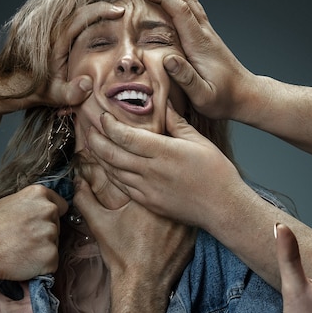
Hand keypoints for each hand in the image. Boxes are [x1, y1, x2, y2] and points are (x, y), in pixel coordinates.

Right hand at [0, 184, 67, 280]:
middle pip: (57, 226)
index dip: (49, 218)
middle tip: (22, 239)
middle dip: (44, 234)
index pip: (61, 206)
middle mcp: (49, 211)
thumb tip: (44, 208)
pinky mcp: (51, 256)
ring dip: (42, 250)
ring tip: (20, 250)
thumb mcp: (11, 202)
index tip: (37, 224)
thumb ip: (33, 204)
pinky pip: (51, 263)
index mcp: (40, 194)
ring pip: (54, 245)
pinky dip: (40, 266)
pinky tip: (23, 262)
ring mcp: (51, 234)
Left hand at [43, 2, 124, 106]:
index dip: (102, 10)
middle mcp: (53, 22)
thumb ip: (72, 92)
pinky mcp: (52, 19)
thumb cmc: (39, 88)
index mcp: (56, 37)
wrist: (15, 81)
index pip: (82, 15)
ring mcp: (51, 18)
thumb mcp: (56, 95)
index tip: (120, 11)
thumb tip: (88, 83)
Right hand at [74, 175, 195, 301]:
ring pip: (180, 205)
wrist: (142, 286)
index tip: (135, 192)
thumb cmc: (122, 256)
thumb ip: (86, 200)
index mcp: (150, 200)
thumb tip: (78, 182)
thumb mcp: (99, 225)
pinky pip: (188, 223)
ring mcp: (187, 224)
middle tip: (145, 209)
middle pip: (166, 191)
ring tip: (156, 221)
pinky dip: (179, 224)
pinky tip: (166, 232)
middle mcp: (172, 209)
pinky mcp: (194, 237)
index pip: (147, 179)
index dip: (141, 180)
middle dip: (158, 193)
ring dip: (171, 207)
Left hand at [83, 105, 242, 227]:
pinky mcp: (149, 202)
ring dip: (99, 158)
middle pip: (112, 154)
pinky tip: (107, 167)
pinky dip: (111, 175)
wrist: (223, 208)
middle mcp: (151, 171)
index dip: (109, 125)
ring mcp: (148, 189)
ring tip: (92, 145)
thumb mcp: (199, 141)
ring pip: (113, 172)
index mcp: (164, 152)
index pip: (126, 136)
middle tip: (88, 129)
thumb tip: (164, 104)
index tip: (102, 116)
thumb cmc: (216, 174)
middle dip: (96, 140)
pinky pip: (122, 187)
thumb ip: (177, 123)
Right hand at [139, 0, 254, 119]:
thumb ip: (187, 79)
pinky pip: (190, 8)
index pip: (181, 12)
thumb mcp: (204, 96)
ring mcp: (206, 32)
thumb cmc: (223, 99)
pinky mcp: (205, 36)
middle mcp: (204, 33)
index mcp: (200, 44)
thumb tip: (168, 59)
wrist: (245, 96)